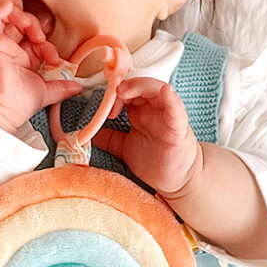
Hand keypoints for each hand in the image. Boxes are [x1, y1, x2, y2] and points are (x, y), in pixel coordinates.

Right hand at [0, 1, 81, 131]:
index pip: (35, 38)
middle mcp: (8, 48)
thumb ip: (61, 88)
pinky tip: (8, 7)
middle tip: (42, 40)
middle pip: (22, 23)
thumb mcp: (44, 93)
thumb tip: (78, 87)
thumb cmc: (13, 105)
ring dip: (22, 17)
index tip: (54, 59)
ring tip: (31, 30)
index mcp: (21, 57)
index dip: (47, 44)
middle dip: (36, 26)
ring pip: (7, 16)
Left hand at [92, 77, 203, 195]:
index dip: (114, 94)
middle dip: (124, 86)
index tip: (104, 108)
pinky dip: (171, 98)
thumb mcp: (125, 148)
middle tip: (113, 94)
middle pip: (140, 85)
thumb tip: (87, 134)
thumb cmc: (155, 162)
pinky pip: (176, 108)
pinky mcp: (179, 127)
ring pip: (157, 89)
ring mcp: (167, 116)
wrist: (176, 181)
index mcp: (141, 112)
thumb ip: (109, 139)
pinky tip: (166, 91)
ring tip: (125, 91)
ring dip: (141, 86)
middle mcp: (154, 109)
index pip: (127, 91)